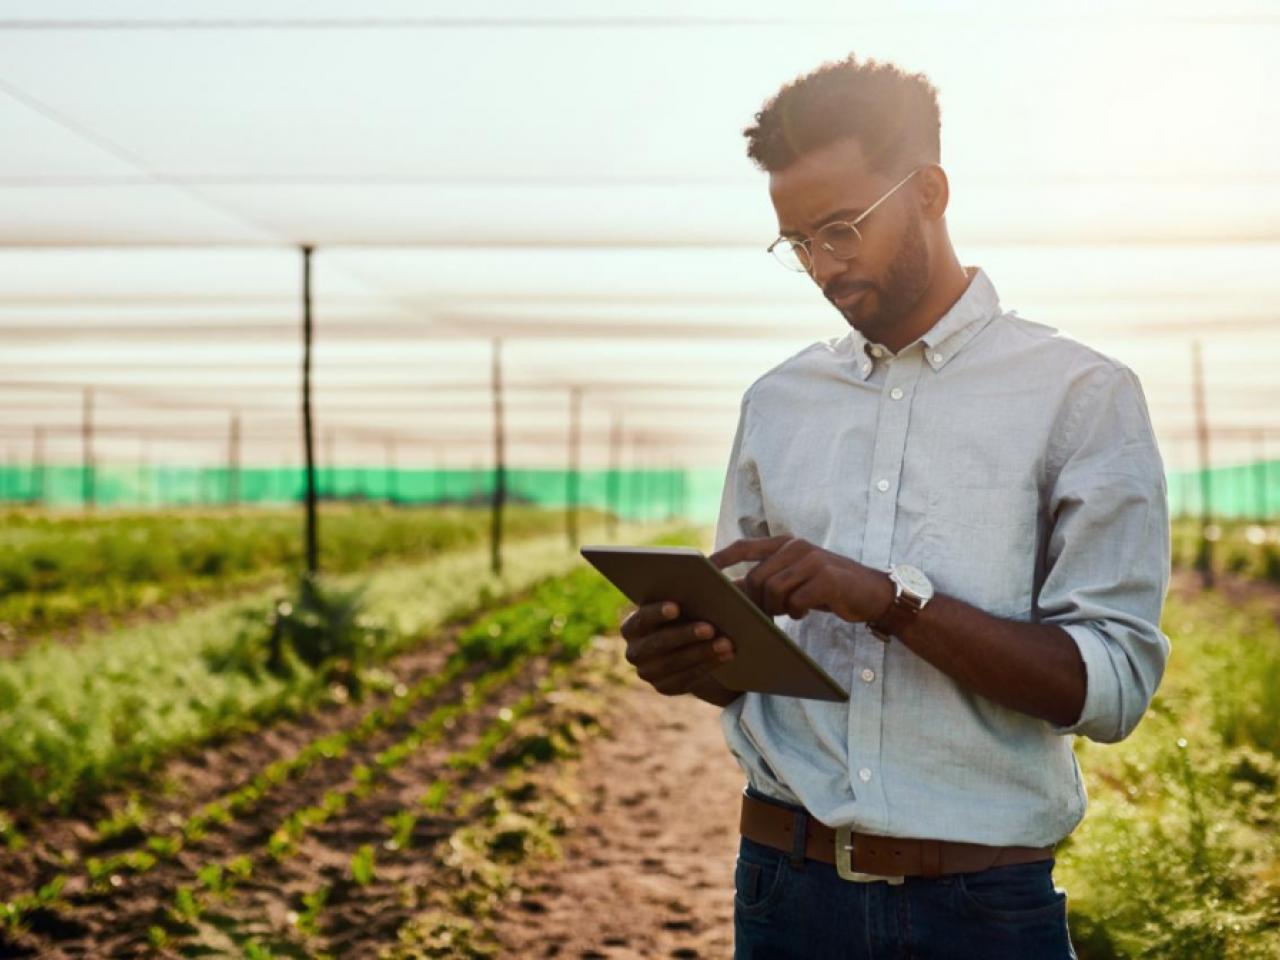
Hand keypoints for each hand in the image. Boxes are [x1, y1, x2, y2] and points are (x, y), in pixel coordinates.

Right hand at [619, 600, 735, 695]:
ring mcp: (648, 672)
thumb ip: (686, 592)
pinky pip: (686, 679)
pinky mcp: (665, 687)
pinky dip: (708, 666)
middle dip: (685, 635)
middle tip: (711, 627)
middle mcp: (634, 651)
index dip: (657, 613)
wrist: (690, 646)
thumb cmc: (688, 614)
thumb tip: (705, 574)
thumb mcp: (685, 603)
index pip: (641, 619)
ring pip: (673, 663)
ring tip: (726, 642)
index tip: (677, 606)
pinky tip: (727, 656)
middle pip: (657, 643)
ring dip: (701, 652)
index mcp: (633, 625)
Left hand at [709, 536, 892, 622]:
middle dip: (755, 602)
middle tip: (764, 616)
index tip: (702, 572)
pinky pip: (796, 601)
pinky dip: (796, 612)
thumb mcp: (796, 578)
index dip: (721, 559)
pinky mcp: (827, 578)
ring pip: (774, 591)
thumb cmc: (827, 588)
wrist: (873, 594)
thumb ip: (768, 579)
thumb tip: (730, 592)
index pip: (743, 547)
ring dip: (777, 609)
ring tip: (788, 613)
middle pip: (757, 578)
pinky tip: (804, 613)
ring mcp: (812, 560)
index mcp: (785, 544)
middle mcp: (796, 547)